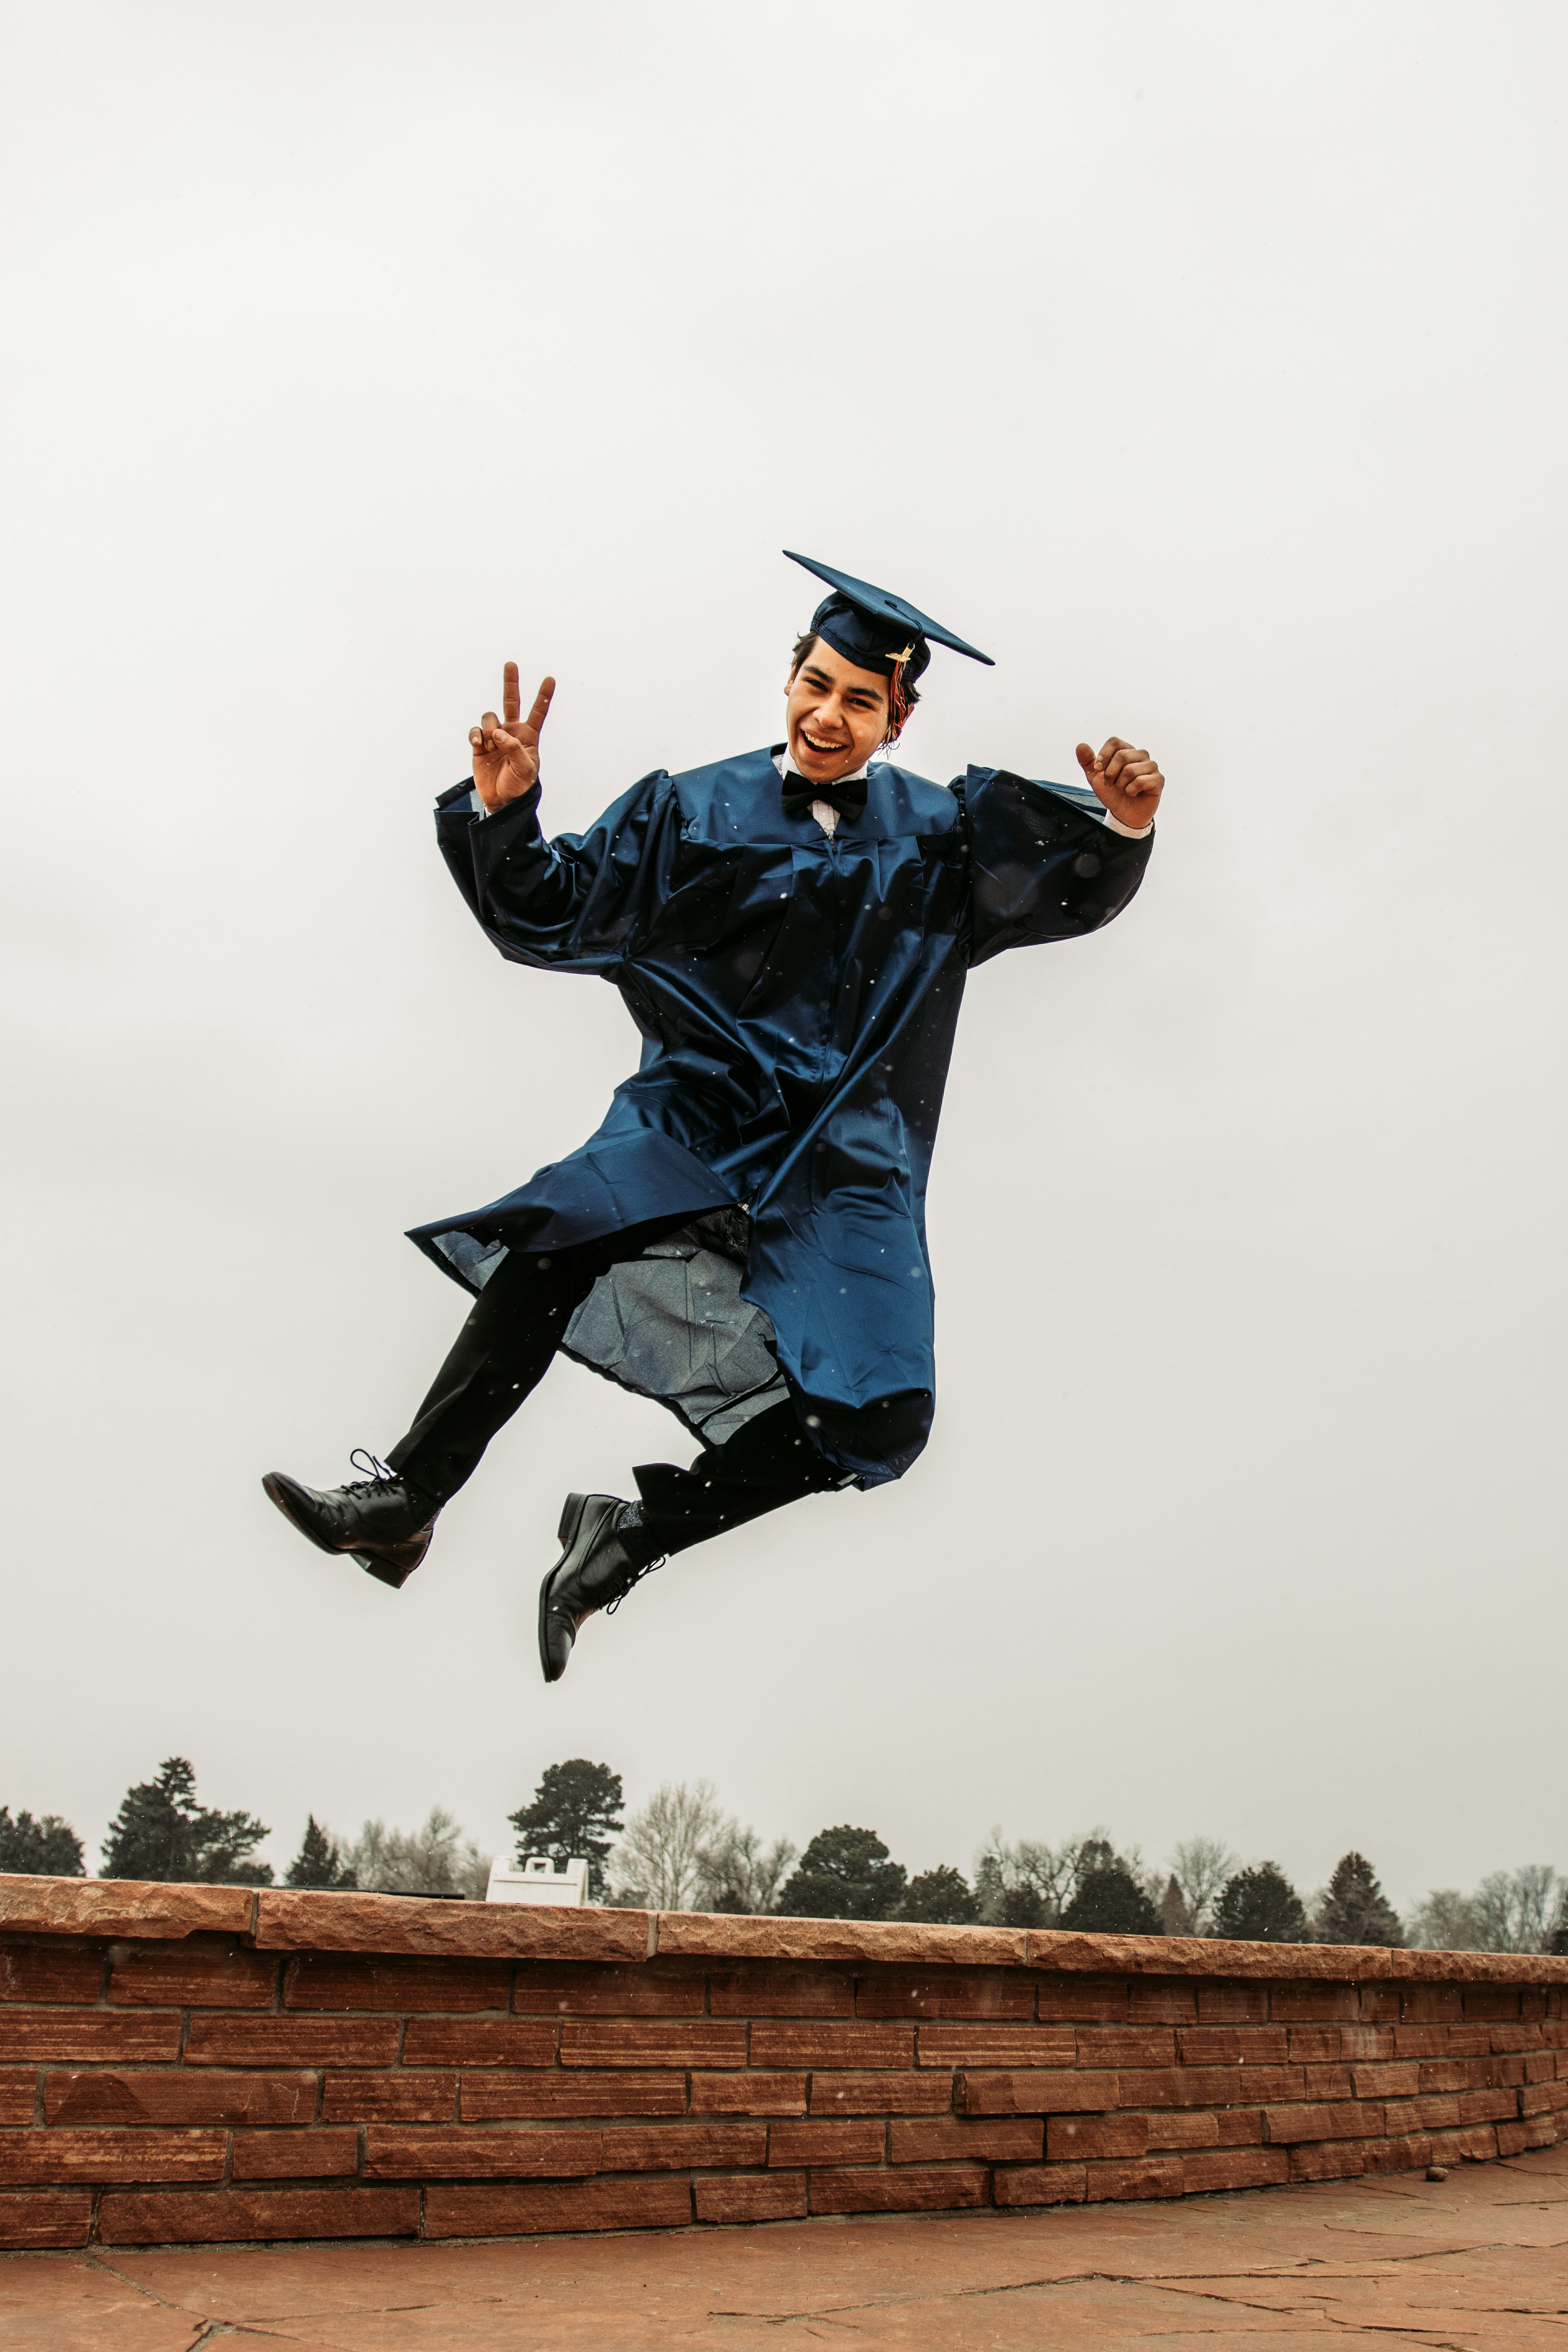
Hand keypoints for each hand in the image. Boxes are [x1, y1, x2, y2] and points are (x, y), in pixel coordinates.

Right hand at [469, 661, 555, 812]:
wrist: (501, 800)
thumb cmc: (519, 786)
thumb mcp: (526, 770)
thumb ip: (515, 749)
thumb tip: (499, 732)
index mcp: (528, 736)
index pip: (538, 713)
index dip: (544, 697)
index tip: (551, 679)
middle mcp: (511, 732)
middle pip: (511, 701)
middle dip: (511, 682)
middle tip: (511, 664)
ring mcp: (494, 737)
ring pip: (490, 717)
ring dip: (489, 727)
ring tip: (492, 745)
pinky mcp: (479, 744)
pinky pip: (475, 730)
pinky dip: (476, 734)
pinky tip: (479, 744)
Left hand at [1075, 737, 1163, 830]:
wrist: (1124, 814)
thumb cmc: (1112, 793)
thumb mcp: (1095, 778)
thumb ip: (1088, 762)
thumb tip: (1080, 746)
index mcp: (1126, 750)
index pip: (1114, 742)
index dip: (1104, 755)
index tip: (1098, 770)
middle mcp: (1140, 755)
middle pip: (1121, 756)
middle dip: (1110, 774)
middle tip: (1111, 784)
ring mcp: (1151, 766)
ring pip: (1130, 769)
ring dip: (1121, 784)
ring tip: (1123, 789)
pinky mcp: (1158, 779)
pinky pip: (1141, 781)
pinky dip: (1131, 791)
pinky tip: (1133, 793)